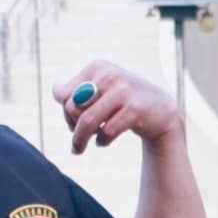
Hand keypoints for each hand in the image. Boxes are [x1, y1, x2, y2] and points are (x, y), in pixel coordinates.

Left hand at [62, 58, 181, 153]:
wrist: (161, 109)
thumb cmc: (123, 101)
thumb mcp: (101, 89)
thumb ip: (76, 90)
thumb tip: (57, 91)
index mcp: (97, 67)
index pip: (63, 94)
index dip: (65, 112)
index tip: (73, 123)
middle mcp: (109, 74)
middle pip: (73, 108)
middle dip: (73, 127)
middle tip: (79, 137)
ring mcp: (123, 90)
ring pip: (87, 121)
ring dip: (80, 140)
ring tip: (78, 149)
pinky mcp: (135, 108)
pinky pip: (107, 131)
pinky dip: (102, 141)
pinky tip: (103, 142)